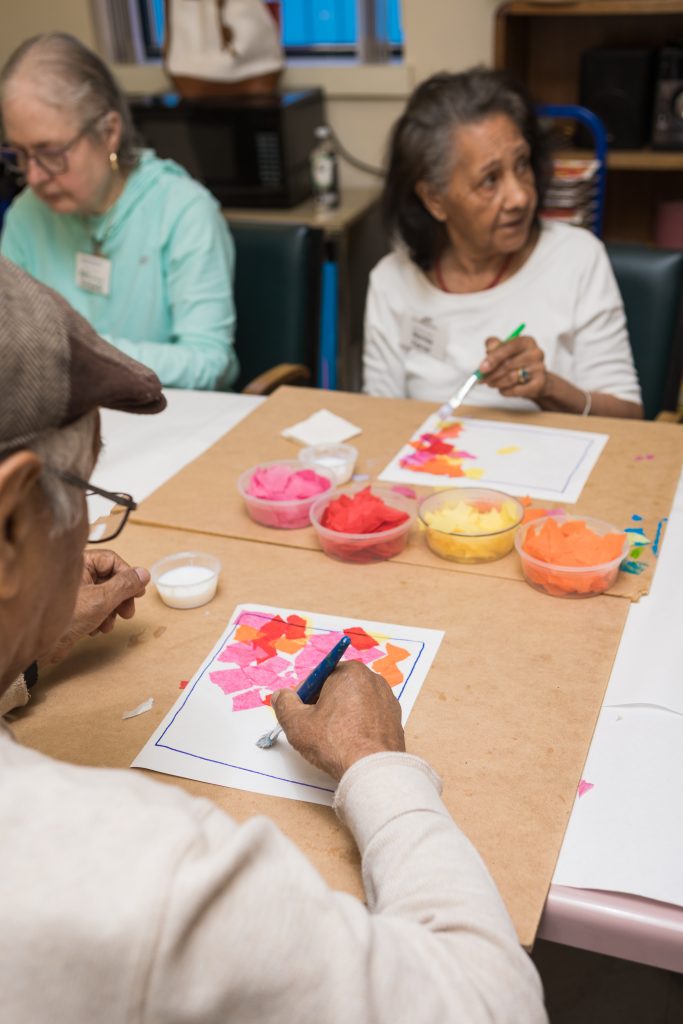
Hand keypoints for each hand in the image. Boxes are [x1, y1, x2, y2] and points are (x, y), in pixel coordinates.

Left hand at [45, 550, 149, 664]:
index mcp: (79, 564)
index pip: (112, 561)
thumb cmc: (64, 619)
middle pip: (110, 579)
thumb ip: (125, 586)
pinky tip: (96, 630)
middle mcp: (76, 575)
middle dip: (121, 598)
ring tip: (108, 624)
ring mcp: (75, 592)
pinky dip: (100, 618)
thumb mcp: (102, 600)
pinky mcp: (73, 608)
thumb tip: (144, 574)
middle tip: (128, 612)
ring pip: (105, 596)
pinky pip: (95, 608)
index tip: (138, 591)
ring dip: (111, 611)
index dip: (128, 576)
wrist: (39, 646)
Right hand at [271, 661, 404, 780]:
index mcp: (349, 672)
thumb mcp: (297, 723)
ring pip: (354, 702)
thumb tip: (281, 695)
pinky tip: (349, 743)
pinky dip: (358, 725)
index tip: (298, 712)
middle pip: (337, 688)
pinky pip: (369, 716)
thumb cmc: (335, 743)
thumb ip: (284, 704)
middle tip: (312, 727)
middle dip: (323, 704)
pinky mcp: (395, 718)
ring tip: (331, 738)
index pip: (318, 677)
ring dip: (340, 715)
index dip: (304, 695)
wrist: (372, 770)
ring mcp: (386, 698)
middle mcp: (372, 679)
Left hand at [479, 334, 547, 401]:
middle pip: (508, 364)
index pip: (508, 347)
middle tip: (481, 379)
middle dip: (491, 373)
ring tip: (491, 383)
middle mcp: (535, 353)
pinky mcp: (539, 383)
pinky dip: (506, 391)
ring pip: (511, 378)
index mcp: (526, 341)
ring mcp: (539, 368)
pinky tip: (502, 389)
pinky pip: (517, 390)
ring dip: (497, 382)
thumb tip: (489, 349)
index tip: (481, 368)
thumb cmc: (516, 361)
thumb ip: (494, 345)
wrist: (535, 379)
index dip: (493, 358)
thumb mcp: (504, 350)